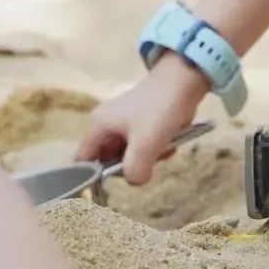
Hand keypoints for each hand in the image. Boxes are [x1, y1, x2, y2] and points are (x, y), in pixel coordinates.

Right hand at [78, 57, 203, 184]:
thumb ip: (133, 171)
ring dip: (146, 158)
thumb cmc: (160, 109)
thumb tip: (134, 180)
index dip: (92, 178)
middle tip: (147, 163)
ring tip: (162, 149)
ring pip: (128, 155)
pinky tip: (169, 142)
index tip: (112, 188)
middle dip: (128, 167)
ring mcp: (125, 123)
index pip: (82, 162)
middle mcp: (107, 124)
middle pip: (107, 161)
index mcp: (99, 125)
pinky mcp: (142, 122)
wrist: (186, 79)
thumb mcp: (145, 145)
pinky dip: (155, 149)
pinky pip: (143, 146)